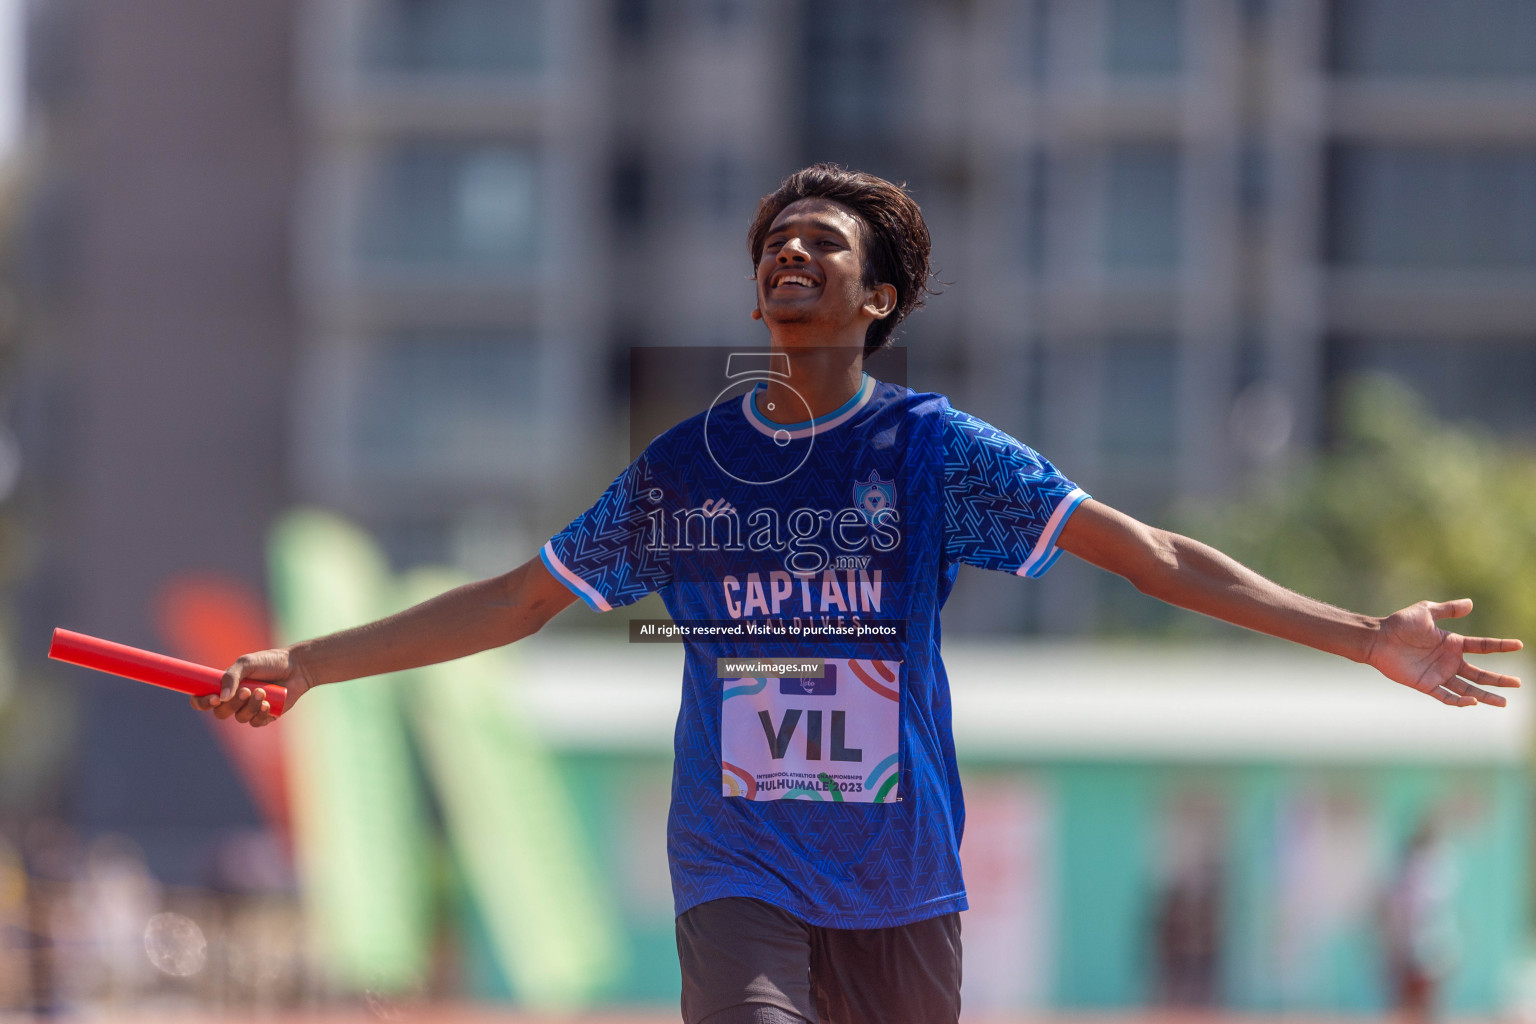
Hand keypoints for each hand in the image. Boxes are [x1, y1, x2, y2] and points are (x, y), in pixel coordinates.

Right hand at [189, 648, 315, 726]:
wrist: (296, 667)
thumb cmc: (269, 662)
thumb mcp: (247, 663)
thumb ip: (231, 676)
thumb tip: (222, 697)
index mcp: (224, 686)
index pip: (203, 700)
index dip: (202, 703)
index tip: (214, 698)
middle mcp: (234, 700)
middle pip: (221, 713)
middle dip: (232, 704)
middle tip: (246, 690)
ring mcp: (249, 709)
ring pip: (240, 718)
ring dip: (250, 706)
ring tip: (263, 692)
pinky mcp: (264, 716)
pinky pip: (256, 723)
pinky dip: (261, 714)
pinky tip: (269, 704)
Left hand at [1366, 599, 1522, 706]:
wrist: (1378, 639)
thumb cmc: (1401, 624)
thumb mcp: (1426, 611)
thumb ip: (1448, 609)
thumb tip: (1470, 603)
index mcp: (1452, 643)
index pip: (1482, 646)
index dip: (1500, 646)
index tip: (1519, 645)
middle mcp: (1449, 661)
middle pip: (1479, 674)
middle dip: (1499, 679)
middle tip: (1518, 683)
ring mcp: (1438, 674)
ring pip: (1467, 688)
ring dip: (1485, 696)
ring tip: (1504, 702)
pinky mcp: (1425, 685)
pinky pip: (1445, 697)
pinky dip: (1459, 701)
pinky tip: (1472, 702)